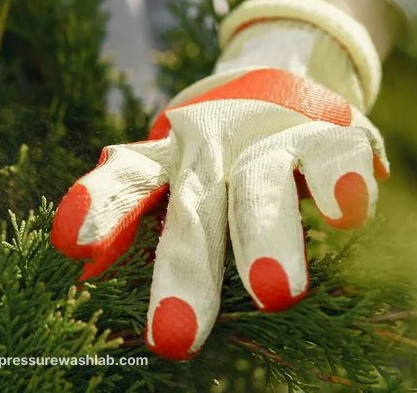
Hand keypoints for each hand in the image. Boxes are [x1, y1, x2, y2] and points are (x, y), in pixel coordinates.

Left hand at [50, 0, 389, 359]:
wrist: (283, 76)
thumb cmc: (214, 156)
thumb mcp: (170, 178)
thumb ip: (129, 215)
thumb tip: (80, 269)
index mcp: (166, 161)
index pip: (127, 182)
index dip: (101, 206)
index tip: (71, 242)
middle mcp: (211, 147)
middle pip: (193, 210)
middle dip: (184, 273)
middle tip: (174, 339)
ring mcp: (269, 139)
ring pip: (261, 185)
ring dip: (266, 236)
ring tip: (276, 295)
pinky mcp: (330, 134)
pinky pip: (333, 157)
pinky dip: (338, 182)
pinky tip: (345, 212)